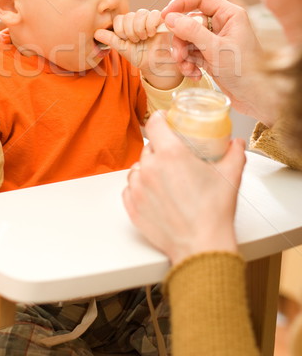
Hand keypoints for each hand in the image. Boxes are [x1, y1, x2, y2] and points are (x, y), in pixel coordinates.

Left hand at [94, 9, 182, 89]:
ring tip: (144, 38)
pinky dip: (151, 26)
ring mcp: (149, 18)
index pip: (119, 19)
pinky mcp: (161, 20)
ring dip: (140, 29)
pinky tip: (152, 34)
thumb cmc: (138, 56)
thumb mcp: (122, 48)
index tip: (126, 41)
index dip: (120, 31)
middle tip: (136, 41)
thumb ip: (110, 39)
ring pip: (140, 14)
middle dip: (130, 32)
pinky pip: (154, 14)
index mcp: (127, 24)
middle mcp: (138, 18)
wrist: (153, 64)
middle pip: (129, 16)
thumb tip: (96, 33)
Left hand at [123, 111, 245, 265]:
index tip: (166, 121)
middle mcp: (149, 168)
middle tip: (176, 158)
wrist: (202, 246)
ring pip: (138, 168)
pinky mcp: (132, 207)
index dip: (160, 119)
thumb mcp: (230, 175)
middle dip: (161, 148)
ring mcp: (138, 188)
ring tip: (166, 178)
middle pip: (149, 146)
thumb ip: (234, 152)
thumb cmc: (214, 212)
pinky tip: (155, 193)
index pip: (154, 123)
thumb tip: (235, 143)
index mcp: (170, 154)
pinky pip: (130, 189)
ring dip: (149, 168)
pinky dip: (140, 188)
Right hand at [162, 0, 276, 124]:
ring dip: (183, 54)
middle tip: (179, 54)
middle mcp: (222, 25)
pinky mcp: (211, 56)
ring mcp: (216, 41)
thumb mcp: (216, 49)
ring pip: (187, 39)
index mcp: (229, 15)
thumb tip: (170, 17)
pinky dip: (189, 64)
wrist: (255, 98)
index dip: (180, 4)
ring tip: (188, 68)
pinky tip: (195, 75)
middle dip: (181, 39)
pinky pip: (191, 53)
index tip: (165, 16)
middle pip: (189, 21)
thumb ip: (192, 31)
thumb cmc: (245, 71)